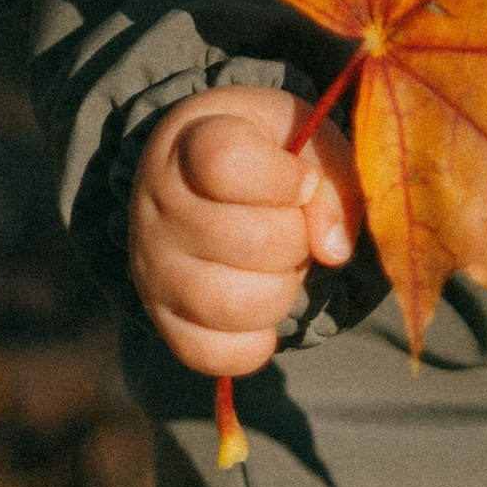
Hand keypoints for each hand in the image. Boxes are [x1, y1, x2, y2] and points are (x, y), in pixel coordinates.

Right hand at [128, 87, 361, 378]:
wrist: (202, 180)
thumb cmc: (264, 149)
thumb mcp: (303, 132)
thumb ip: (331, 173)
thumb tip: (333, 250)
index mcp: (190, 141)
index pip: (228, 164)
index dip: (286, 179)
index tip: (301, 179)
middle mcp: (158, 206)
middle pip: (252, 241)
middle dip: (297, 237)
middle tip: (290, 223)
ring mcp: (152, 269)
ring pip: (238, 305)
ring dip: (282, 288)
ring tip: (276, 263)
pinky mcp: (162, 321)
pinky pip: (217, 354)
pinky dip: (257, 340)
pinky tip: (262, 304)